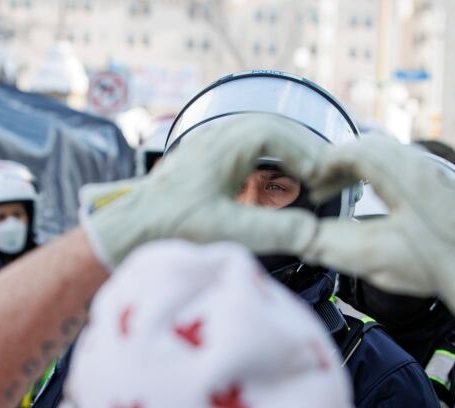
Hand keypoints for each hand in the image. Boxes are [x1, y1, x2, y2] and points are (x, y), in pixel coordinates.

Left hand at [80, 114, 323, 267]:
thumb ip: (274, 231)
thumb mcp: (228, 232)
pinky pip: (247, 148)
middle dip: (303, 151)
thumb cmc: (169, 228)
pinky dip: (270, 161)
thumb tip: (315, 232)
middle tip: (325, 179)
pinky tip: (277, 185)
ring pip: (261, 135)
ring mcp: (210, 145)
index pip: (279, 132)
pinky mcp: (206, 160)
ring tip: (308, 180)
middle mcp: (217, 136)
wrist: (129, 231)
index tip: (323, 180)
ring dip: (288, 154)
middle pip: (274, 128)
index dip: (307, 153)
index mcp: (224, 143)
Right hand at [302, 134, 454, 344]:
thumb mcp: (374, 257)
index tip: (309, 184)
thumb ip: (330, 246)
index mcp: (401, 172)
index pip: (351, 150)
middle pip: (368, 146)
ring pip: (387, 154)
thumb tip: (299, 239)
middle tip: (320, 189)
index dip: (323, 165)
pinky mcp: (441, 185)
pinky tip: (374, 201)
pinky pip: (402, 166)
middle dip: (338, 165)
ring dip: (359, 169)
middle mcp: (420, 164)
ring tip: (341, 192)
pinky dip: (378, 176)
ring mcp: (433, 172)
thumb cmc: (438, 265)